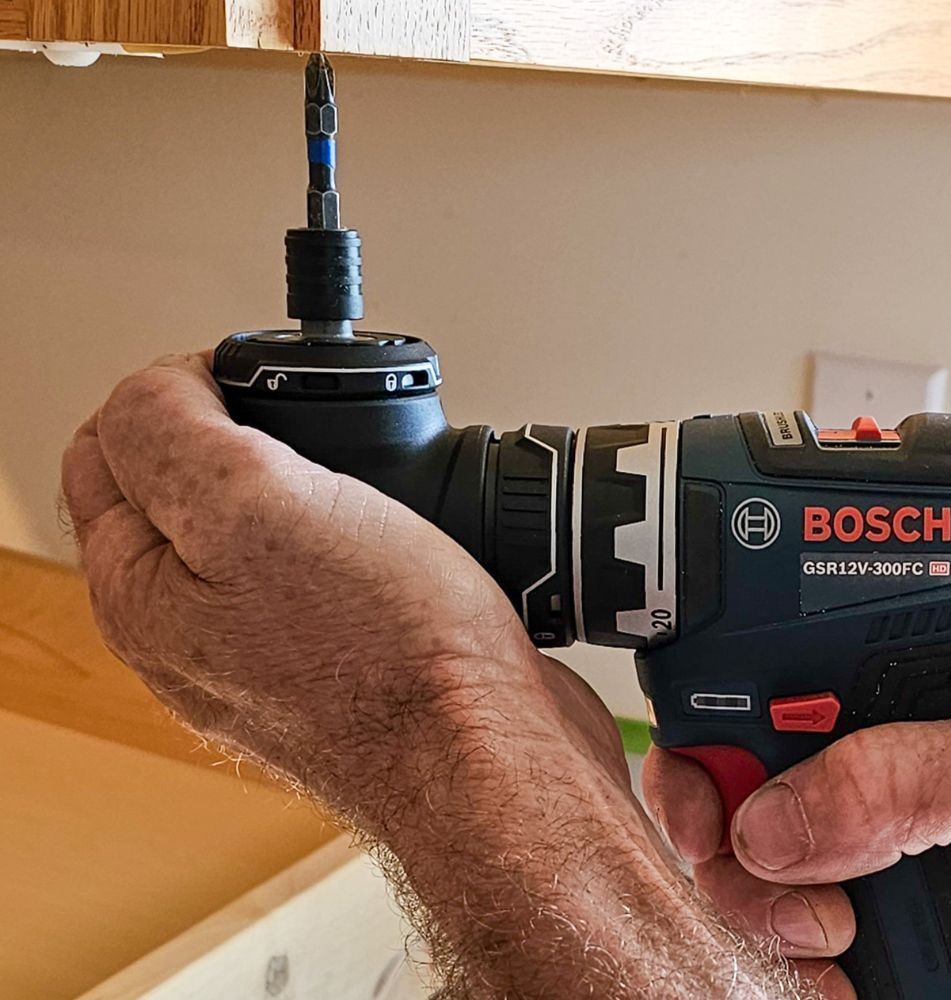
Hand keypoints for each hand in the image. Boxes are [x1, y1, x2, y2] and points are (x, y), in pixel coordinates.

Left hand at [61, 352, 627, 819]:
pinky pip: (337, 564)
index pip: (109, 444)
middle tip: (322, 439)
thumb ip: (173, 430)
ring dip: (319, 480)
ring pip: (273, 520)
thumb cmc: (391, 657)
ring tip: (374, 486)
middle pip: (190, 480)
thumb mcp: (254, 506)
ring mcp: (270, 649)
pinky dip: (369, 529)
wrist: (495, 756)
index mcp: (138, 591)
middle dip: (250, 432)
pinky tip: (409, 534)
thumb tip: (159, 382)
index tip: (262, 387)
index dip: (183, 387)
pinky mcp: (345, 659)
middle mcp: (191, 628)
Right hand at [644, 698, 950, 999]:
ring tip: (848, 937)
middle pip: (724, 798)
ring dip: (770, 925)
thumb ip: (905, 776)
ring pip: (745, 885)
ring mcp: (863, 856)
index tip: (709, 814)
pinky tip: (851, 975)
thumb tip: (775, 818)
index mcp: (887, 704)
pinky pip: (787, 956)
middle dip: (731, 854)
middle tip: (804, 894)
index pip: (748, 696)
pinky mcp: (876, 933)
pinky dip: (797, 975)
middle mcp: (863, 773)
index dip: (703, 750)